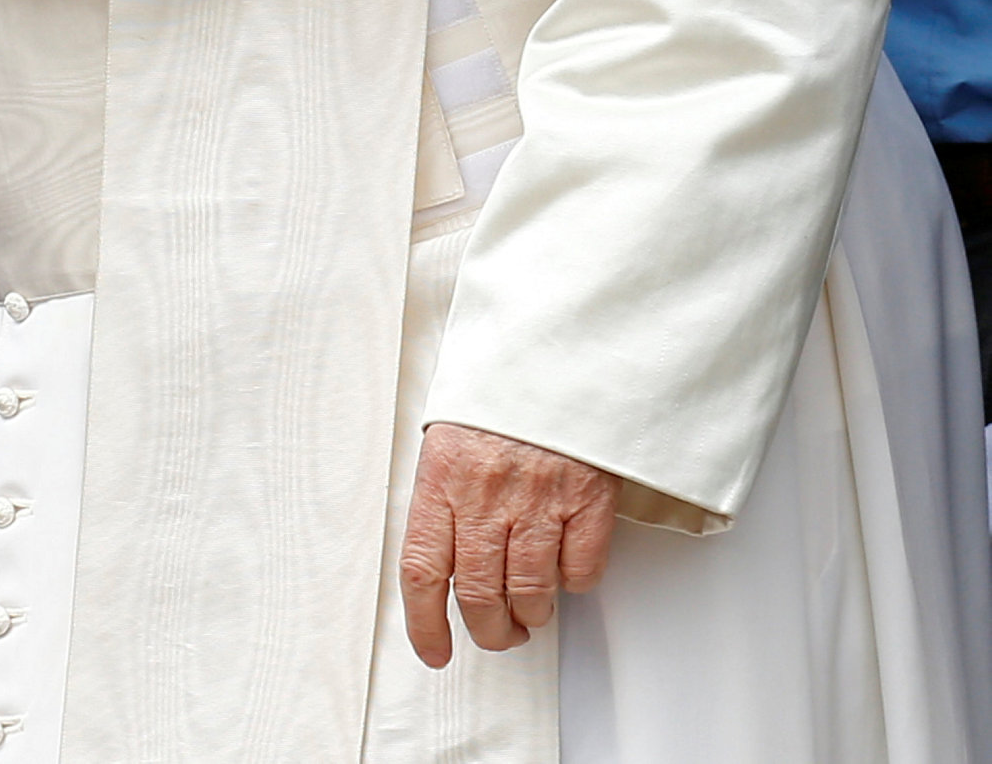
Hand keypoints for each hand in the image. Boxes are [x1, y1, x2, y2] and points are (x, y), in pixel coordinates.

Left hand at [399, 422, 617, 665]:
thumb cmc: (494, 405)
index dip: (424, 623)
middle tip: (494, 635)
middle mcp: (487, 494)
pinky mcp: (587, 499)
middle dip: (487, 631)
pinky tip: (565, 570)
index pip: (422, 570)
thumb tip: (434, 567)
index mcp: (441, 479)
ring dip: (530, 616)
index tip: (433, 650)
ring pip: (531, 592)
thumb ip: (441, 502)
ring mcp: (539, 499)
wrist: (552, 358)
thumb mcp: (445, 443)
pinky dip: (574, 582)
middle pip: (479, 594)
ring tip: (528, 614)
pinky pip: (581, 568)